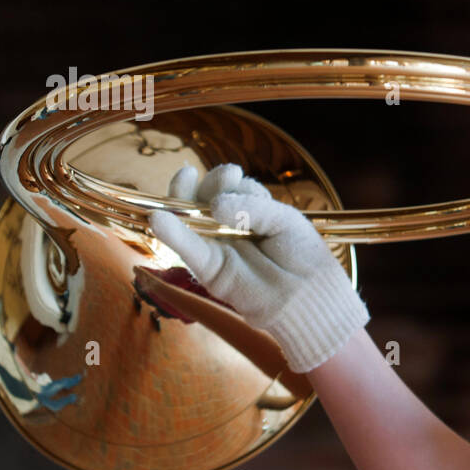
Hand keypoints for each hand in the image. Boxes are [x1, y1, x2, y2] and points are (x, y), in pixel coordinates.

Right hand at [147, 163, 369, 371]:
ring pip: (187, 220)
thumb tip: (214, 205)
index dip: (224, 178)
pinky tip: (158, 219)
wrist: (310, 295)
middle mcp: (226, 226)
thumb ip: (251, 208)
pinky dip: (172, 234)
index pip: (227, 187)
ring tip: (184, 181)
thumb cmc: (302, 255)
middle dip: (203, 183)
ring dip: (180, 199)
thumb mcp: (283, 220)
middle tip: (222, 179)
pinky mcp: (209, 270)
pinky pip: (187, 250)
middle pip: (200, 199)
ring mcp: (215, 246)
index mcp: (247, 210)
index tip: (234, 175)